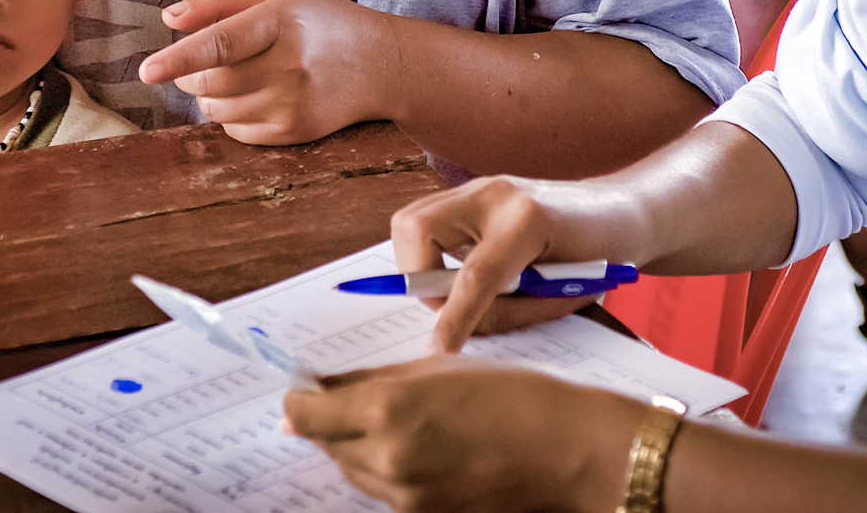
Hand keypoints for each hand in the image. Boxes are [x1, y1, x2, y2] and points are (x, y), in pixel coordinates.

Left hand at [136, 0, 394, 144]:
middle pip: (211, 82)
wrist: (381, 64)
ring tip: (240, 73)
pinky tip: (258, 94)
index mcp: (282, 21)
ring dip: (209, 93)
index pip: (222, 43)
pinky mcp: (294, 133)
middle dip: (189, 73)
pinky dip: (232, 114)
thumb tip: (169, 17)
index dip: (180, 57)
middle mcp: (289, 66)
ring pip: (216, 110)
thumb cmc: (320, 21)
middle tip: (201, 60)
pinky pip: (235, 132)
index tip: (148, 70)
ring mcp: (293, 105)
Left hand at [283, 357, 638, 512]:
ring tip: (403, 422)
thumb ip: (369, 380)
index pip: (304, 415)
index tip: (307, 390)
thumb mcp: (436, 369)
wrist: (565, 450)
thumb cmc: (509, 394)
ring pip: (352, 471)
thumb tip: (315, 391)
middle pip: (325, 445)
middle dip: (332, 423)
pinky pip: (383, 493)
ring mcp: (404, 497)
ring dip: (358, 447)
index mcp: (386, 410)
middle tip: (359, 400)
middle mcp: (387, 458)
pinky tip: (422, 448)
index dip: (300, 401)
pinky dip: (388, 471)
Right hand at [391, 175, 644, 352]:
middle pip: (418, 228)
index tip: (438, 352)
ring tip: (457, 285)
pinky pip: (428, 219)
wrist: (626, 209)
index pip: (476, 275)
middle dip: (418, 275)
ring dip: (420, 262)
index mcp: (529, 220)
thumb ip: (510, 312)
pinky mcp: (475, 189)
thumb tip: (457, 331)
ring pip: (412, 220)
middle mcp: (496, 192)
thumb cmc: (604, 256)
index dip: (453, 319)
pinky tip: (467, 264)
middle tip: (446, 305)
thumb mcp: (565, 294)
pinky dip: (432, 250)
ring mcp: (482, 184)